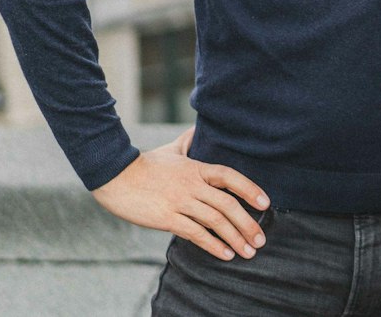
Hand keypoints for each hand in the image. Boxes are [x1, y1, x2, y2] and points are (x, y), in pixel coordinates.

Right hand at [92, 128, 267, 261]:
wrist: (114, 176)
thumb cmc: (145, 164)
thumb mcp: (172, 150)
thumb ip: (188, 141)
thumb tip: (199, 127)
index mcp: (197, 168)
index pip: (230, 177)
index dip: (250, 189)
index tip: (266, 203)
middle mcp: (192, 185)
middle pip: (228, 204)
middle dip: (248, 223)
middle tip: (261, 239)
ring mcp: (180, 201)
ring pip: (215, 220)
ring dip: (235, 237)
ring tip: (249, 251)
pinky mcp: (166, 218)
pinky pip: (194, 233)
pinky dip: (212, 244)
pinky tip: (225, 253)